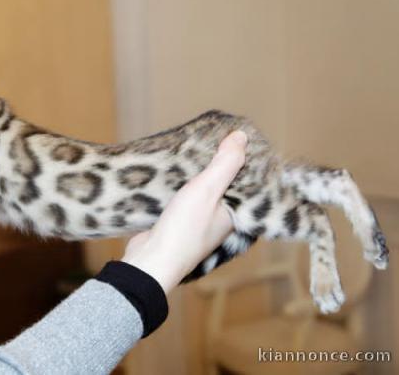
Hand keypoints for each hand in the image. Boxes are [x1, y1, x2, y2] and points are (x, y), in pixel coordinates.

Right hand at [122, 131, 247, 293]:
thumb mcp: (208, 189)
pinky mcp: (180, 223)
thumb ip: (225, 163)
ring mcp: (200, 223)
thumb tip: (242, 137)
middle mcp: (221, 220)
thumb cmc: (183, 230)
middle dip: (220, 164)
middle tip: (215, 137)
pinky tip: (177, 171)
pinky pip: (187, 198)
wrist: (151, 260)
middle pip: (226, 185)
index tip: (237, 137)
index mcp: (236, 214)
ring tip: (196, 148)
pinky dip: (185, 185)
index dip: (243, 160)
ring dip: (200, 173)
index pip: (247, 182)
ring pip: (205, 191)